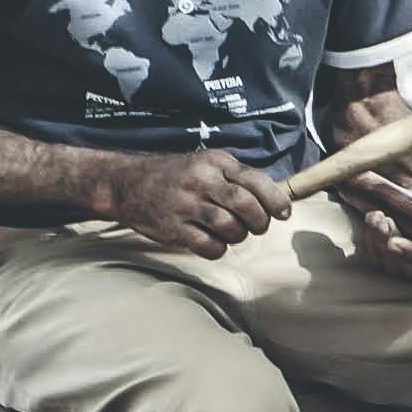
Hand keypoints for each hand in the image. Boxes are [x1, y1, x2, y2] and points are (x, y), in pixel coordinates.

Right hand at [91, 147, 290, 258]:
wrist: (126, 183)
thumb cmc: (178, 177)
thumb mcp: (207, 165)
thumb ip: (239, 179)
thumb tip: (278, 202)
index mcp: (215, 161)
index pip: (257, 181)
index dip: (277, 201)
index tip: (284, 214)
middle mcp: (200, 180)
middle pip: (247, 206)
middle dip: (260, 222)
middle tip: (257, 227)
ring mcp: (184, 204)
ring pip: (230, 227)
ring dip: (239, 236)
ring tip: (233, 233)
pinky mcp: (172, 227)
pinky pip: (209, 246)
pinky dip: (219, 250)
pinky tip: (214, 243)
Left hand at [337, 162, 411, 283]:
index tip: (397, 243)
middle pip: (410, 271)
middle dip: (392, 249)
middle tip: (385, 222)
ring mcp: (410, 263)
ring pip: (390, 266)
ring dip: (379, 242)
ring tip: (378, 215)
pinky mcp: (391, 258)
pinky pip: (376, 259)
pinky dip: (370, 241)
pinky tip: (373, 220)